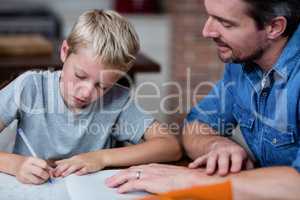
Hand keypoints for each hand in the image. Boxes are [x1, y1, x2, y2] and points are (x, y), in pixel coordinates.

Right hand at [16, 156, 52, 184]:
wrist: (17, 164)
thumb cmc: (31, 162)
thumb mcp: (37, 160)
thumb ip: (45, 165)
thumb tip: (52, 172)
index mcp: (31, 159)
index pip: (44, 164)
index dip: (48, 168)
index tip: (48, 169)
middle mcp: (26, 166)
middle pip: (40, 172)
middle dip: (46, 175)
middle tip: (47, 176)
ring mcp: (23, 173)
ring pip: (37, 180)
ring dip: (42, 180)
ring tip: (43, 179)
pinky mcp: (22, 180)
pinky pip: (32, 183)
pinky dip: (36, 182)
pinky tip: (36, 179)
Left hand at [53, 152, 105, 176]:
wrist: (100, 156)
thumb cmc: (88, 158)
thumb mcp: (77, 158)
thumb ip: (67, 161)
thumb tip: (56, 163)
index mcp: (74, 158)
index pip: (64, 162)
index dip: (57, 167)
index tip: (51, 172)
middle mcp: (78, 160)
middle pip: (68, 164)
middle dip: (61, 169)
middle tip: (55, 174)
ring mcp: (84, 163)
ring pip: (75, 166)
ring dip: (69, 171)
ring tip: (64, 175)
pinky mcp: (90, 166)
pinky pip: (85, 169)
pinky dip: (81, 171)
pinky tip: (78, 174)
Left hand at [105, 164, 223, 193]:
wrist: (195, 179)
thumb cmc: (187, 179)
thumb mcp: (172, 176)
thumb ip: (162, 178)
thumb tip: (158, 183)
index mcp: (156, 167)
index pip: (138, 168)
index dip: (128, 172)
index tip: (121, 175)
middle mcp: (152, 168)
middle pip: (131, 170)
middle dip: (119, 175)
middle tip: (110, 180)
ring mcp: (151, 175)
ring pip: (130, 175)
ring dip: (118, 180)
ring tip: (110, 184)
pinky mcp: (152, 182)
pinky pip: (134, 184)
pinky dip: (125, 186)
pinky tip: (120, 190)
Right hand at [188, 139, 253, 175]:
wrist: (224, 144)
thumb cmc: (236, 155)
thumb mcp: (244, 158)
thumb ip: (247, 164)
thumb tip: (250, 172)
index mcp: (235, 151)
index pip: (236, 157)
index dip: (236, 163)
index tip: (235, 171)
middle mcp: (225, 151)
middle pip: (223, 157)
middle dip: (222, 165)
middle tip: (222, 173)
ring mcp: (215, 153)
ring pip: (211, 158)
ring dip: (210, 165)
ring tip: (209, 172)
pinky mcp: (207, 155)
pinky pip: (201, 158)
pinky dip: (196, 163)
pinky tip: (191, 167)